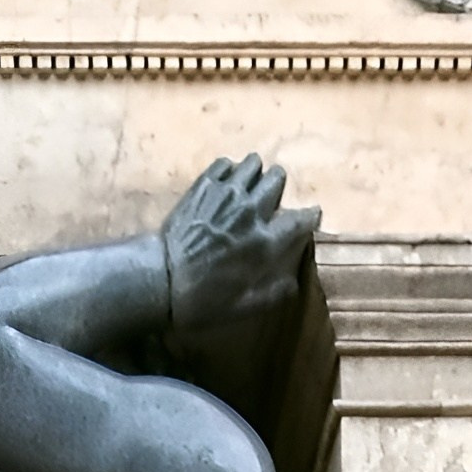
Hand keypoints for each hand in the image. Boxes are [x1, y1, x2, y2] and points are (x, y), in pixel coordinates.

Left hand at [159, 155, 318, 335]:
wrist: (160, 281)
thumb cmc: (202, 301)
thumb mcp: (243, 308)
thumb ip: (273, 293)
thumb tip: (294, 283)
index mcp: (265, 242)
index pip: (302, 218)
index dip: (310, 216)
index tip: (309, 217)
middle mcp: (251, 211)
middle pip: (278, 178)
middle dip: (277, 188)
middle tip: (266, 202)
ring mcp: (226, 193)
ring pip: (253, 163)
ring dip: (254, 175)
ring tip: (245, 189)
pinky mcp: (203, 186)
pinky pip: (225, 163)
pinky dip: (228, 171)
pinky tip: (223, 185)